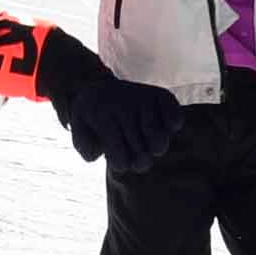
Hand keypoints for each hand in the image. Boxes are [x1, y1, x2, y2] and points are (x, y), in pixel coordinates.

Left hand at [57, 66, 183, 173]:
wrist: (99, 89)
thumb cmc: (92, 119)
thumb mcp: (79, 134)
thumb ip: (86, 149)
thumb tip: (103, 152)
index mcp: (101, 115)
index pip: (121, 157)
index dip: (122, 164)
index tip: (118, 159)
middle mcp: (123, 104)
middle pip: (142, 152)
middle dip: (139, 160)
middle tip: (133, 153)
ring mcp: (143, 97)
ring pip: (159, 140)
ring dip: (155, 148)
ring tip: (145, 143)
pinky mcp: (160, 94)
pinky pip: (176, 119)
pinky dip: (172, 127)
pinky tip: (162, 127)